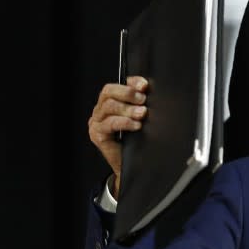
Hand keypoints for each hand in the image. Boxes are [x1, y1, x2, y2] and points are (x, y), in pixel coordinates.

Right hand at [87, 76, 148, 196]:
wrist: (132, 165)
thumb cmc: (137, 140)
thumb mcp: (141, 119)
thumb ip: (142, 105)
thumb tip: (152, 92)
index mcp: (111, 102)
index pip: (118, 85)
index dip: (131, 83)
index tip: (144, 85)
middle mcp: (101, 109)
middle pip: (109, 92)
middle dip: (127, 93)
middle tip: (142, 100)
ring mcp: (97, 121)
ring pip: (109, 106)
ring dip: (128, 109)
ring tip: (142, 113)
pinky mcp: (97, 134)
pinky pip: (109, 124)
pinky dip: (124, 122)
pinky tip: (136, 125)